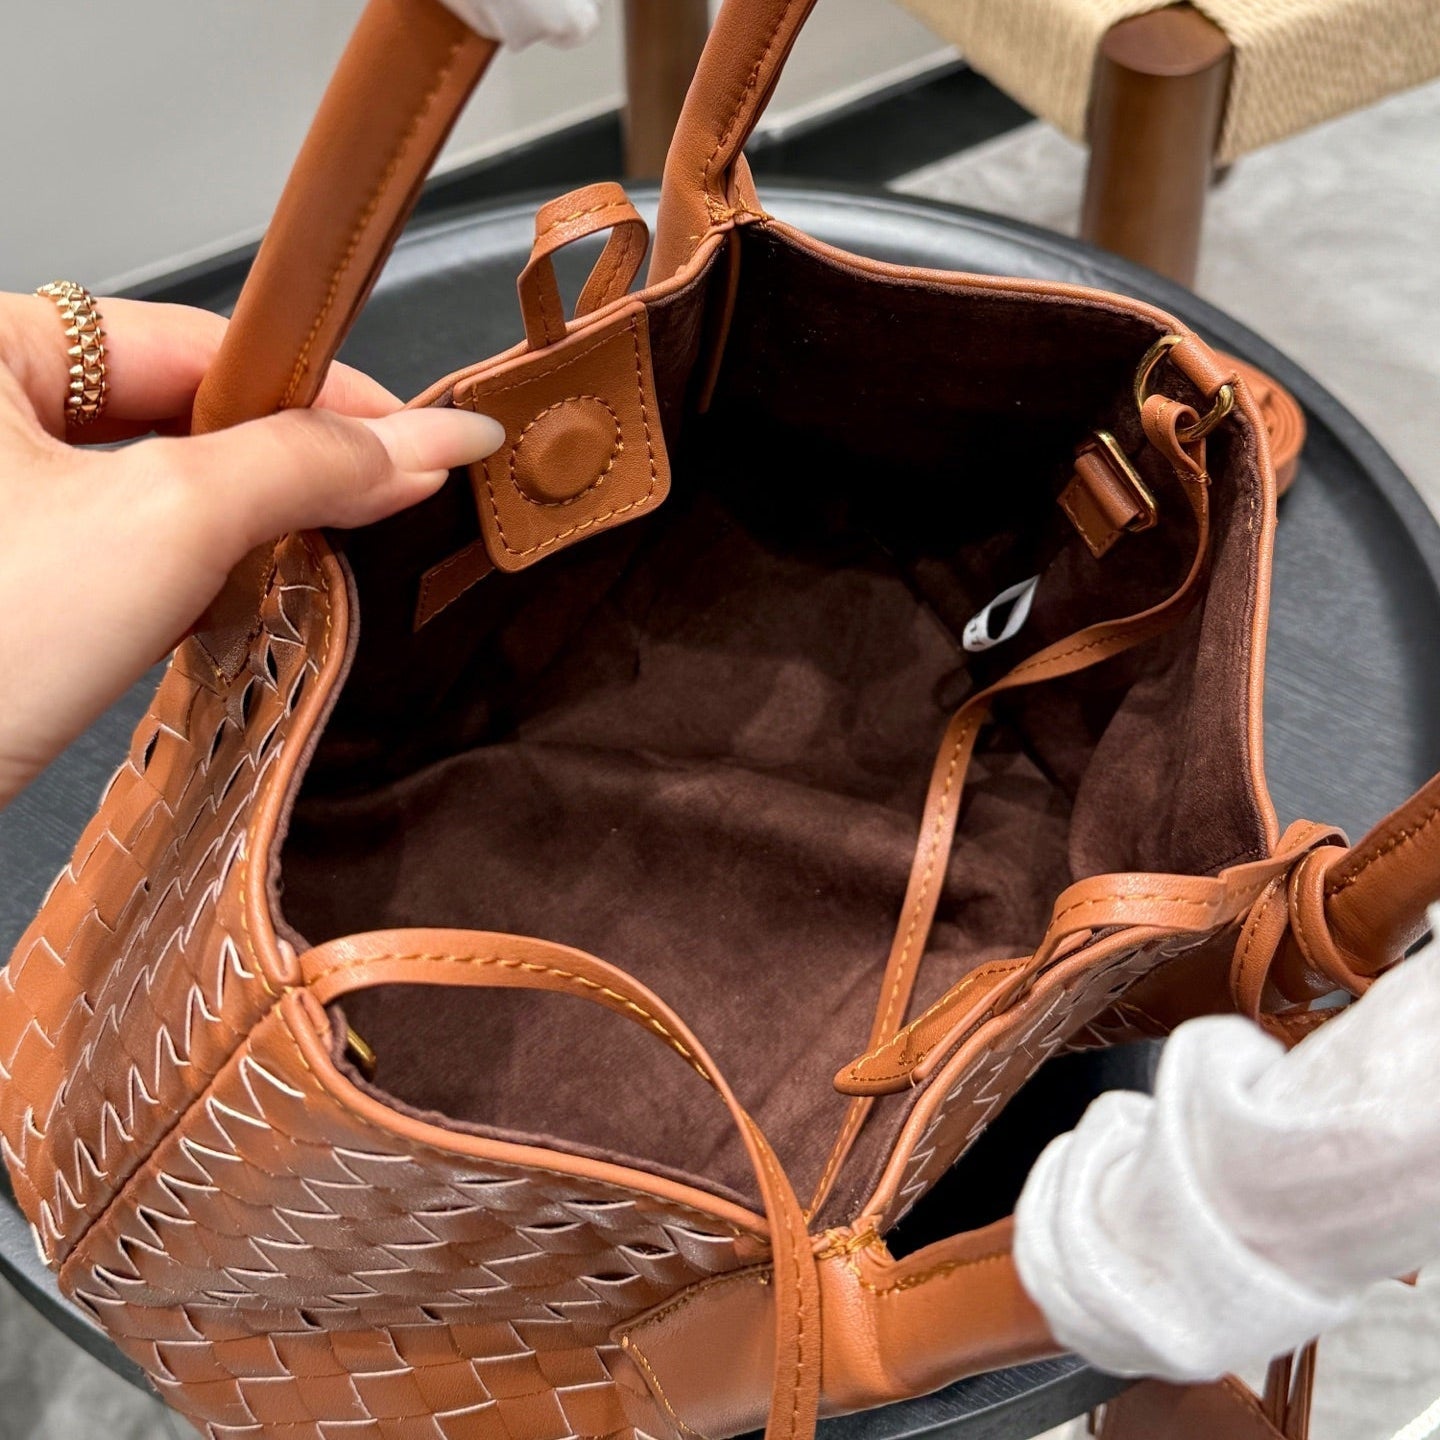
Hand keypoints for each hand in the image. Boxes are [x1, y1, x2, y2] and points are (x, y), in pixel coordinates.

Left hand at [0, 292, 503, 805]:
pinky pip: (122, 539)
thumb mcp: (165, 525)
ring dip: (240, 522)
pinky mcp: (5, 567)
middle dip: (283, 461)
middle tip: (376, 502)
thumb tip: (423, 444)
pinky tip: (227, 600)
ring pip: (155, 479)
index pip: (197, 340)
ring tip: (310, 554)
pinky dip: (187, 569)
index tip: (418, 435)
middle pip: (180, 408)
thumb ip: (301, 467)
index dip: (321, 389)